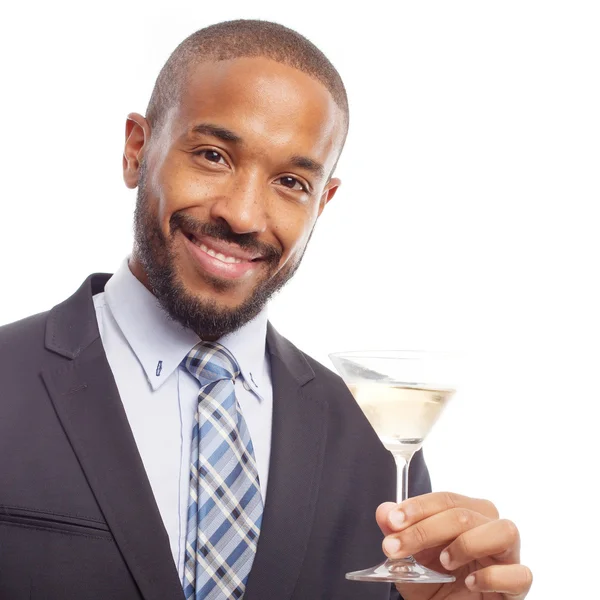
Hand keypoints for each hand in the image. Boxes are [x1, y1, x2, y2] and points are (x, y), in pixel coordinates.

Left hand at [376, 493, 531, 598]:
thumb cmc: (435, 586)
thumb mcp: (408, 560)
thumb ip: (397, 533)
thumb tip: (384, 511)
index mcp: (467, 516)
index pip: (447, 500)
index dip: (418, 507)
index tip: (392, 521)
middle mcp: (490, 530)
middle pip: (465, 513)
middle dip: (425, 529)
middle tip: (395, 547)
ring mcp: (508, 558)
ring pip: (503, 530)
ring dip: (467, 543)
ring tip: (444, 562)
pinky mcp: (518, 587)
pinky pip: (520, 574)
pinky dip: (492, 576)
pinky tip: (470, 583)